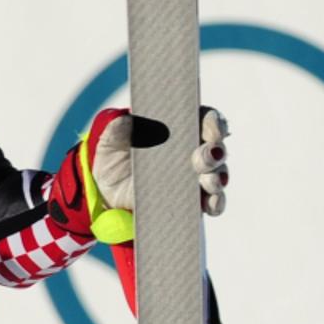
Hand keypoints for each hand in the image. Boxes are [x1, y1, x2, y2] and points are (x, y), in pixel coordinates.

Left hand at [88, 106, 229, 216]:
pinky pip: (212, 203)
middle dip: (214, 153)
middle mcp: (193, 150)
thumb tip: (126, 120)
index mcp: (179, 127)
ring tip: (207, 182)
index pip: (206, 119)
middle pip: (216, 149)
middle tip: (202, 159)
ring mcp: (195, 176)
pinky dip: (215, 203)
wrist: (106, 189)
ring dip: (217, 178)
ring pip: (218, 175)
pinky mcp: (191, 200)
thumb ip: (117, 127)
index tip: (213, 130)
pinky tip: (209, 203)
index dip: (214, 123)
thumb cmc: (114, 154)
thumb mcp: (110, 138)